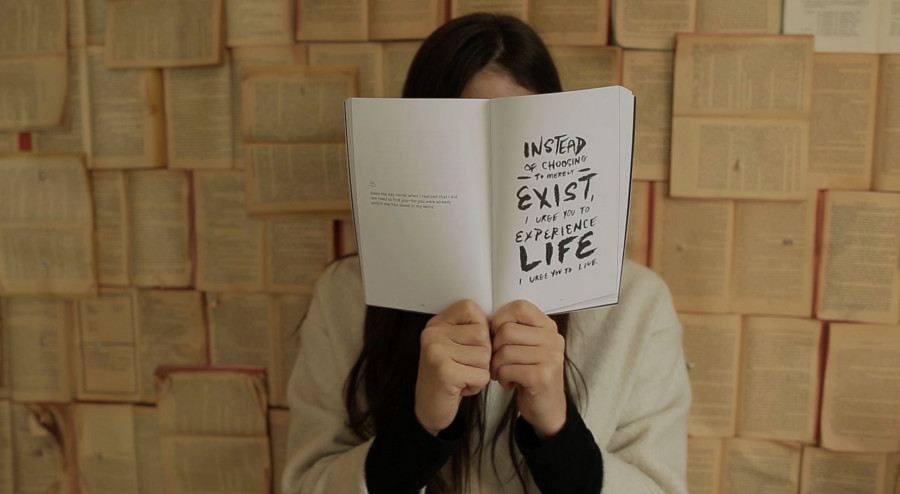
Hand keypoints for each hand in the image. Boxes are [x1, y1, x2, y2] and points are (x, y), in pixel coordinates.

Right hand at [415, 300, 491, 434]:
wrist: (429, 407)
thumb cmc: (447, 376)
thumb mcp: (455, 345)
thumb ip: (471, 330)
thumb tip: (499, 322)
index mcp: (437, 324)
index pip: (470, 308)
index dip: (480, 327)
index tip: (470, 345)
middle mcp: (433, 334)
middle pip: (482, 334)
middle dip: (483, 355)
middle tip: (464, 367)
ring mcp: (437, 352)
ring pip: (485, 355)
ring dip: (480, 371)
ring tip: (462, 376)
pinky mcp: (445, 372)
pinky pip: (482, 374)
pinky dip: (477, 385)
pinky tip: (461, 387)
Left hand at [490, 300, 566, 440]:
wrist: (547, 408)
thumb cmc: (530, 373)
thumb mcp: (528, 346)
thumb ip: (515, 329)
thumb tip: (484, 318)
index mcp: (548, 327)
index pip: (519, 307)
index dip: (500, 319)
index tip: (495, 335)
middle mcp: (553, 339)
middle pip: (507, 331)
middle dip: (494, 348)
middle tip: (496, 361)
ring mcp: (550, 357)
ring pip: (504, 351)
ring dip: (496, 366)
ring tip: (502, 373)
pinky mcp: (542, 376)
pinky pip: (507, 369)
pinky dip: (502, 378)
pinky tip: (509, 383)